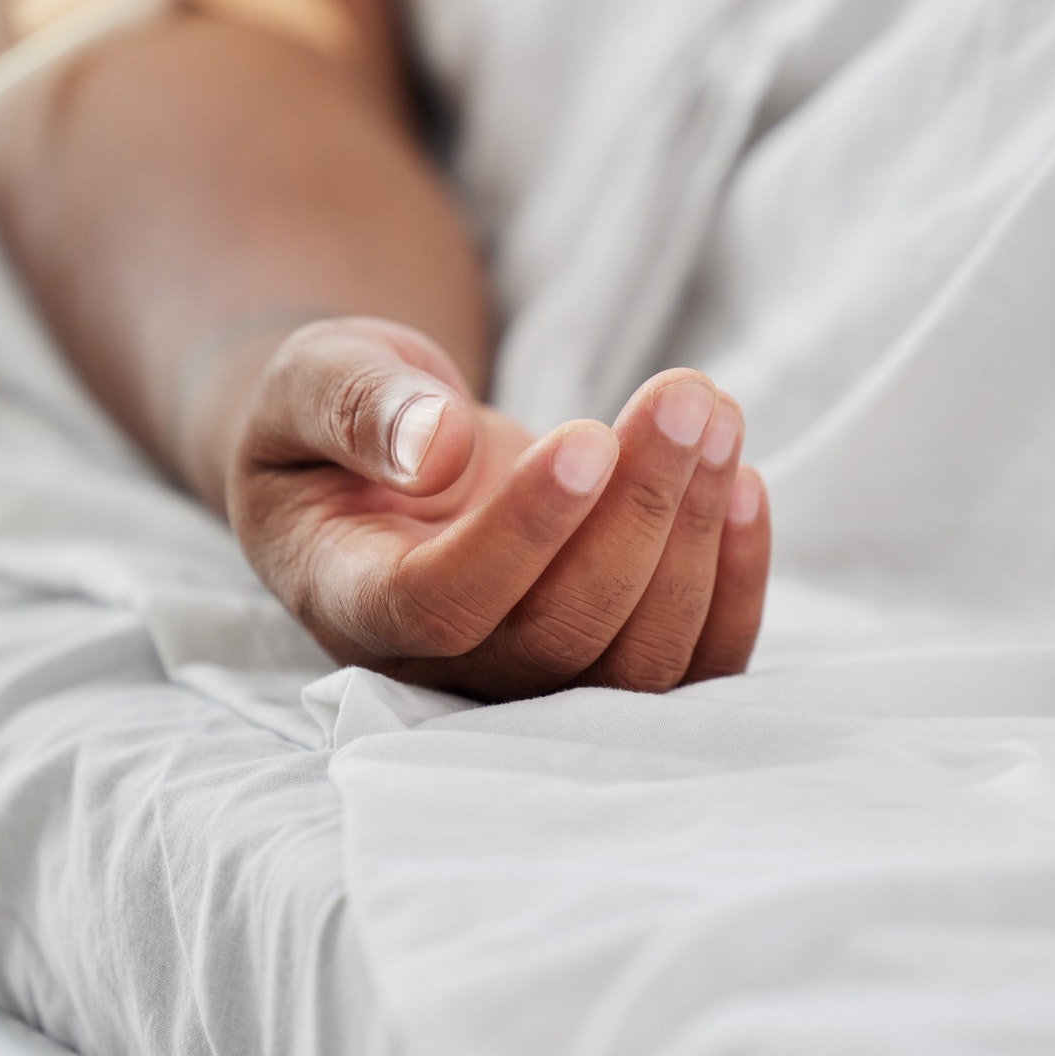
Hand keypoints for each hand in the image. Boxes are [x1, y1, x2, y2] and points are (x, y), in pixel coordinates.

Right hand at [220, 317, 769, 700]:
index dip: (526, 532)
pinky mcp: (601, 659)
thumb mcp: (312, 380)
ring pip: (636, 660)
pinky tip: (741, 482)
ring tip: (715, 413)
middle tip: (686, 397)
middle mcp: (443, 665)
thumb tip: (438, 446)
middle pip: (561, 633)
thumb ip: (356, 407)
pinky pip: (688, 662)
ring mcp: (530, 674)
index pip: (443, 604)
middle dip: (639, 511)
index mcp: (353, 600)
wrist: (378, 461)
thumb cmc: (332, 420)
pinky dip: (732, 581)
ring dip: (695, 535)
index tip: (588, 435)